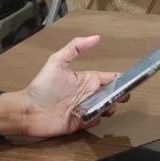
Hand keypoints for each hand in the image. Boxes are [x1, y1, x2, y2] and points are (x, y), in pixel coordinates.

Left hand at [0, 35, 127, 138]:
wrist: (27, 110)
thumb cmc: (43, 85)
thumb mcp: (57, 62)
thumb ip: (75, 47)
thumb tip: (97, 37)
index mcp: (88, 79)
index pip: (111, 78)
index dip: (122, 79)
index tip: (132, 81)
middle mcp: (89, 94)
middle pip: (112, 94)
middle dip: (120, 95)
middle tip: (123, 97)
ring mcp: (86, 108)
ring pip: (106, 108)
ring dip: (110, 107)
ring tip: (107, 106)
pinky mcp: (80, 123)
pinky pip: (95, 121)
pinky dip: (97, 118)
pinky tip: (93, 115)